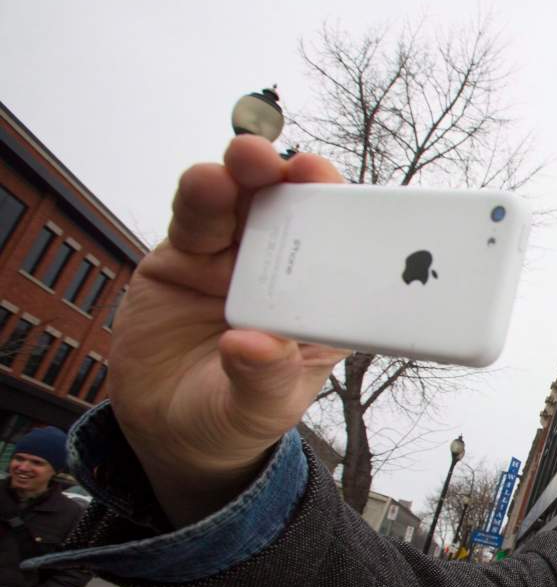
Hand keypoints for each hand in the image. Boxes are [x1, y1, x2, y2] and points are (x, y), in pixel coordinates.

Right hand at [109, 136, 348, 526]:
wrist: (166, 427)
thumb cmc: (234, 413)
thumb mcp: (259, 409)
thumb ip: (263, 379)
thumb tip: (251, 344)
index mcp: (322, 306)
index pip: (350, 254)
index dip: (355, 224)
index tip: (361, 205)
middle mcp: (284, 273)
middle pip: (300, 214)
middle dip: (302, 182)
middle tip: (301, 165)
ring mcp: (234, 258)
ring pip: (246, 202)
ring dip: (250, 174)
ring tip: (249, 160)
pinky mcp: (187, 255)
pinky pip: (196, 217)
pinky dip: (202, 195)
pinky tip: (207, 183)